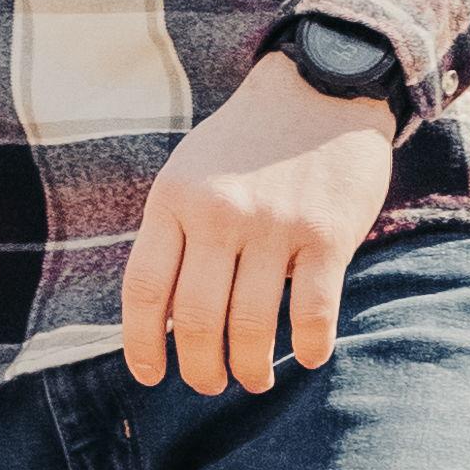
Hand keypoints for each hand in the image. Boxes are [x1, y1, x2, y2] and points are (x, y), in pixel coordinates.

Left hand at [120, 47, 399, 394]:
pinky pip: (313, 312)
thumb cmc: (247, 142)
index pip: (143, 289)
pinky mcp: (328, 234)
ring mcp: (275, 224)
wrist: (320, 87)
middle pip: (195, 319)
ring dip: (250, 368)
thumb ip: (174, 234)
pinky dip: (308, 347)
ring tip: (254, 378)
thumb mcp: (190, 172)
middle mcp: (220, 213)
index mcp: (175, 198)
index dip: (141, 344)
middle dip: (200, 369)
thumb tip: (162, 321)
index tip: (150, 374)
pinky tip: (306, 355)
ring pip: (252, 326)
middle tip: (211, 382)